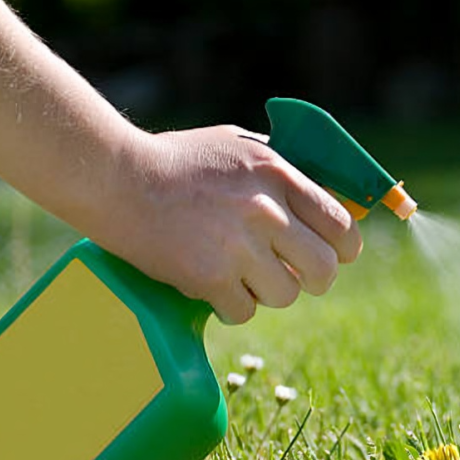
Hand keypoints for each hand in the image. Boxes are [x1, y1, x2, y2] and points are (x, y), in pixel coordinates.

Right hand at [96, 125, 362, 323]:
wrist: (115, 177)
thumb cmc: (178, 161)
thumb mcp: (240, 147)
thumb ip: (284, 171)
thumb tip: (328, 197)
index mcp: (279, 174)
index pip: (341, 224)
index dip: (345, 248)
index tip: (337, 256)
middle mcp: (266, 210)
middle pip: (324, 269)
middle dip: (315, 279)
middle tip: (295, 277)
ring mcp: (238, 245)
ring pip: (286, 295)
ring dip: (268, 292)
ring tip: (242, 276)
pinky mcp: (209, 277)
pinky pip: (244, 312)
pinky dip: (231, 306)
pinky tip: (213, 287)